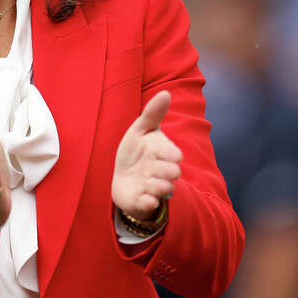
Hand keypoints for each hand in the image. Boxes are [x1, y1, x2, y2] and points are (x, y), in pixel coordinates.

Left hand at [112, 91, 181, 220]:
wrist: (123, 177)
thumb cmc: (135, 150)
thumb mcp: (140, 129)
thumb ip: (152, 113)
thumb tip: (166, 93)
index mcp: (162, 152)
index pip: (173, 154)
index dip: (173, 155)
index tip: (175, 156)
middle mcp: (160, 171)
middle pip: (171, 173)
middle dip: (167, 171)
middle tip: (160, 170)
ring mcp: (152, 187)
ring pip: (162, 189)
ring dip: (158, 186)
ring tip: (149, 182)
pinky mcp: (142, 201)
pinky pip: (148, 204)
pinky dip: (148, 203)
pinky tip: (144, 199)